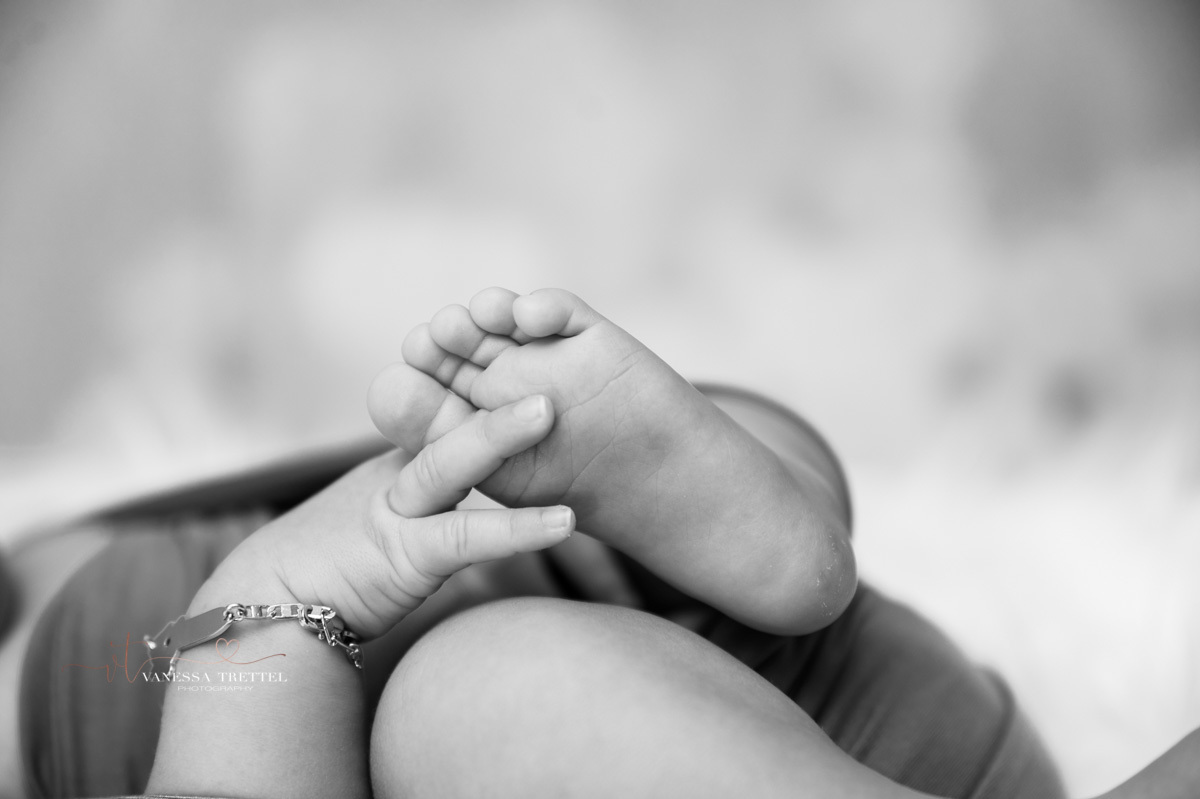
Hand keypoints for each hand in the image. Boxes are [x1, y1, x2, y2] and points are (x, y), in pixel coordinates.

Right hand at [191, 394, 574, 639]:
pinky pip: (468, 538)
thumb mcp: (373, 521)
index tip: (521, 361)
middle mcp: (396, 481)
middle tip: (542, 362)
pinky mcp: (405, 557)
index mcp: (396, 470)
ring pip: (449, 465)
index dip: (482, 391)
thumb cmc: (321, 570)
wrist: (265, 611)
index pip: (444, 421)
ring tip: (551, 412)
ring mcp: (398, 514)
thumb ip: (415, 500)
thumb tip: (455, 489)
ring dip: (499, 436)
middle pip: (445, 424)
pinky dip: (519, 529)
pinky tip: (566, 520)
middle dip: (492, 391)